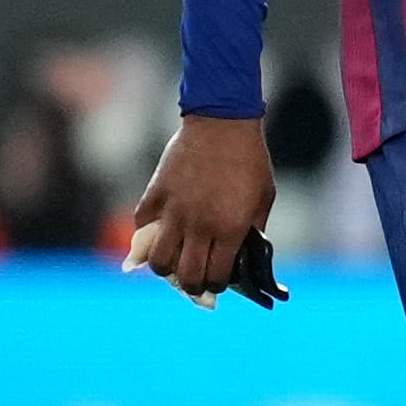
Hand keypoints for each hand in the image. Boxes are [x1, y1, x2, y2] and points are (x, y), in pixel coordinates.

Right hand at [128, 114, 273, 304]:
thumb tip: (243, 256)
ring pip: (157, 259)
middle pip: (185, 275)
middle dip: (191, 284)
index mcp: (230, 228)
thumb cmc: (250, 160)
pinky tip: (161, 229)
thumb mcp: (264, 198)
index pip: (217, 275)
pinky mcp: (156, 194)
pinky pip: (142, 225)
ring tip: (174, 259)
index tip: (218, 281)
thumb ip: (254, 231)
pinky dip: (148, 233)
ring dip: (165, 266)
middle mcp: (199, 225)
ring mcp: (174, 210)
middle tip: (195, 279)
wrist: (223, 122)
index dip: (217, 284)